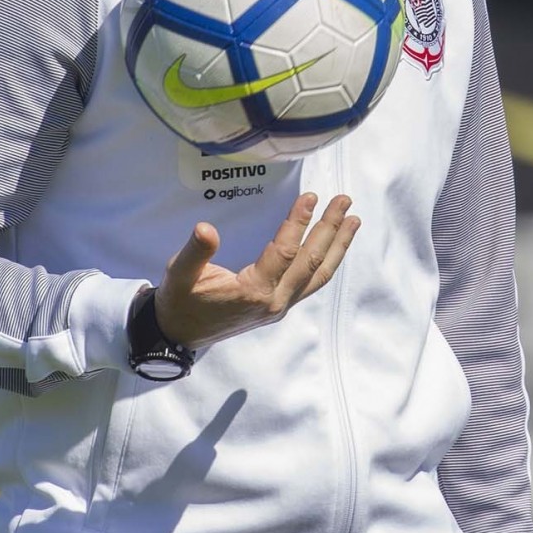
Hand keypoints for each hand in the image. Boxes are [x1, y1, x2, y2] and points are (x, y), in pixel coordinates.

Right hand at [153, 192, 359, 349]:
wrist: (179, 335)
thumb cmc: (180, 300)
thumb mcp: (180, 273)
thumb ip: (196, 252)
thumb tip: (206, 228)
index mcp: (253, 292)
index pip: (285, 252)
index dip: (298, 223)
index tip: (310, 197)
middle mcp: (274, 302)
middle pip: (311, 262)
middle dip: (330, 229)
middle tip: (344, 200)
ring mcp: (280, 307)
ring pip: (317, 275)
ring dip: (337, 246)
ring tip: (353, 220)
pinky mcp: (279, 308)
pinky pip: (311, 283)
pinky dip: (326, 262)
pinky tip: (333, 246)